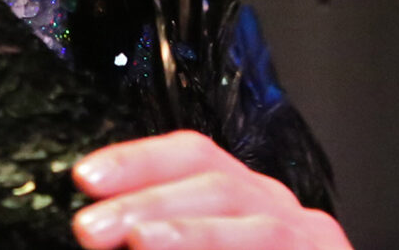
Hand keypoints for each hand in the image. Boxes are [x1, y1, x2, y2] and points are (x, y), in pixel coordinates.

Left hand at [70, 131, 345, 249]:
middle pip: (218, 183)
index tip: (87, 177)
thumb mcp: (196, 249)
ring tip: (142, 240)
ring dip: (193, 233)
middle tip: (93, 226)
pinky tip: (180, 248)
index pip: (193, 157)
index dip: (140, 161)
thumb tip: (94, 232)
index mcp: (244, 201)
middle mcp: (281, 213)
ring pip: (258, 225)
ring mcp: (312, 241)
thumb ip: (154, 240)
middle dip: (151, 199)